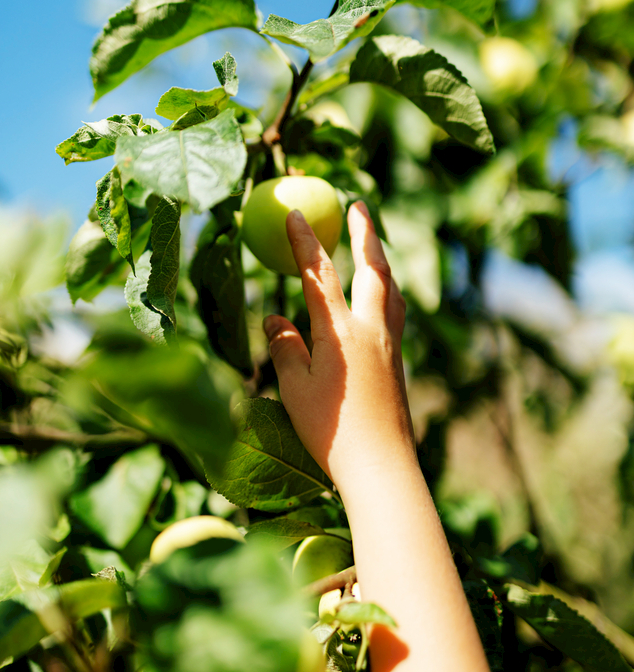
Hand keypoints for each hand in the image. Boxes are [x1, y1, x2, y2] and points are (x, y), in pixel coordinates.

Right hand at [262, 201, 414, 493]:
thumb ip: (284, 347)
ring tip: (374, 243)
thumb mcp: (294, 388)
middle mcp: (372, 330)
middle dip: (365, 233)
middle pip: (373, 268)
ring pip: (391, 289)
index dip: (305, 242)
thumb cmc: (330, 431)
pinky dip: (387, 291)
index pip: (319, 275)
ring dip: (381, 260)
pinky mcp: (398, 364)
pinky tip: (382, 298)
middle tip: (358, 205)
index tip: (295, 213)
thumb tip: (274, 318)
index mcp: (341, 332)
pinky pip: (394, 313)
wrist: (382, 466)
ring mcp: (391, 346)